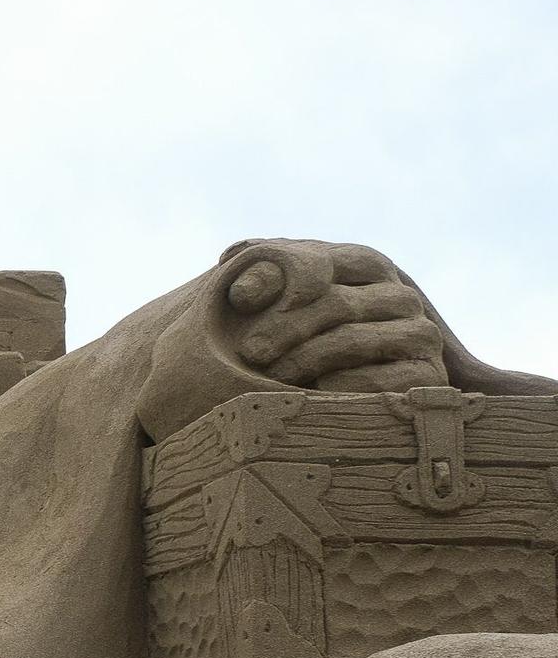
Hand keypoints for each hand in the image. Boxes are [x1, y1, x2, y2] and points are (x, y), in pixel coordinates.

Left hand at [219, 240, 446, 392]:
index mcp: (369, 266)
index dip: (280, 279)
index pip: (327, 262)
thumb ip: (260, 273)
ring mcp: (419, 334)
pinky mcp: (426, 375)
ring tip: (270, 376)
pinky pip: (381, 379)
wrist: (333, 401)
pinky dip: (342, 385)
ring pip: (352, 340)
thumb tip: (232, 256)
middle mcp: (400, 297)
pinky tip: (315, 390)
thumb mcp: (276, 304)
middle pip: (336, 303)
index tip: (238, 300)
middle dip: (285, 328)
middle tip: (248, 351)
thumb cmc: (294, 343)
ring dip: (304, 359)